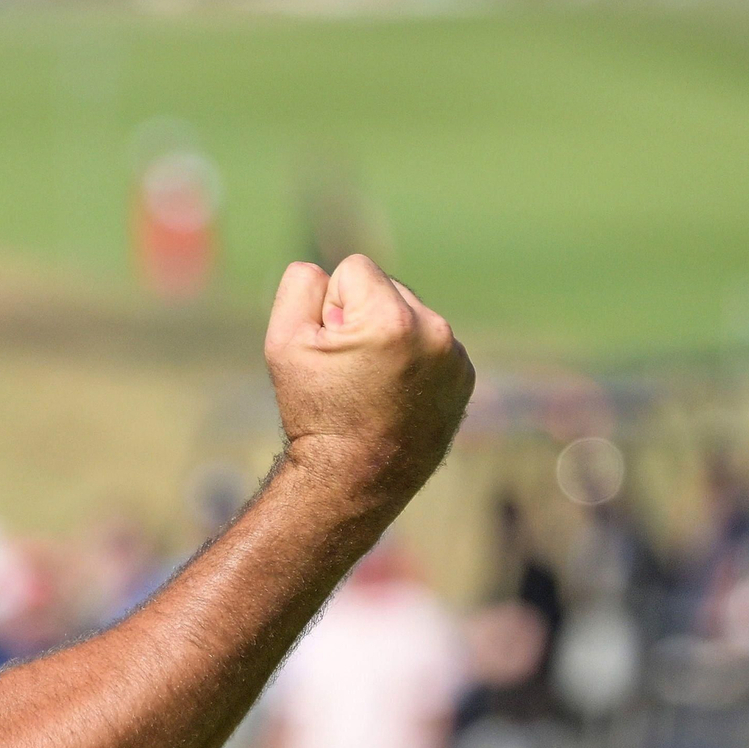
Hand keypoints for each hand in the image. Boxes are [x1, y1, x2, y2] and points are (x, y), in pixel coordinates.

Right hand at [263, 256, 473, 507]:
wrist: (356, 479)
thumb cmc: (315, 412)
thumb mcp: (283, 342)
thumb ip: (300, 286)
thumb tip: (323, 269)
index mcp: (392, 320)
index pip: (354, 268)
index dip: (331, 306)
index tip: (332, 350)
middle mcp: (434, 332)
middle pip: (386, 286)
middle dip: (363, 315)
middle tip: (350, 371)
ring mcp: (456, 356)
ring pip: (409, 312)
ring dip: (388, 334)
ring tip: (372, 383)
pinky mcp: (465, 375)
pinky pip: (430, 340)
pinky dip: (411, 358)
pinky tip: (395, 393)